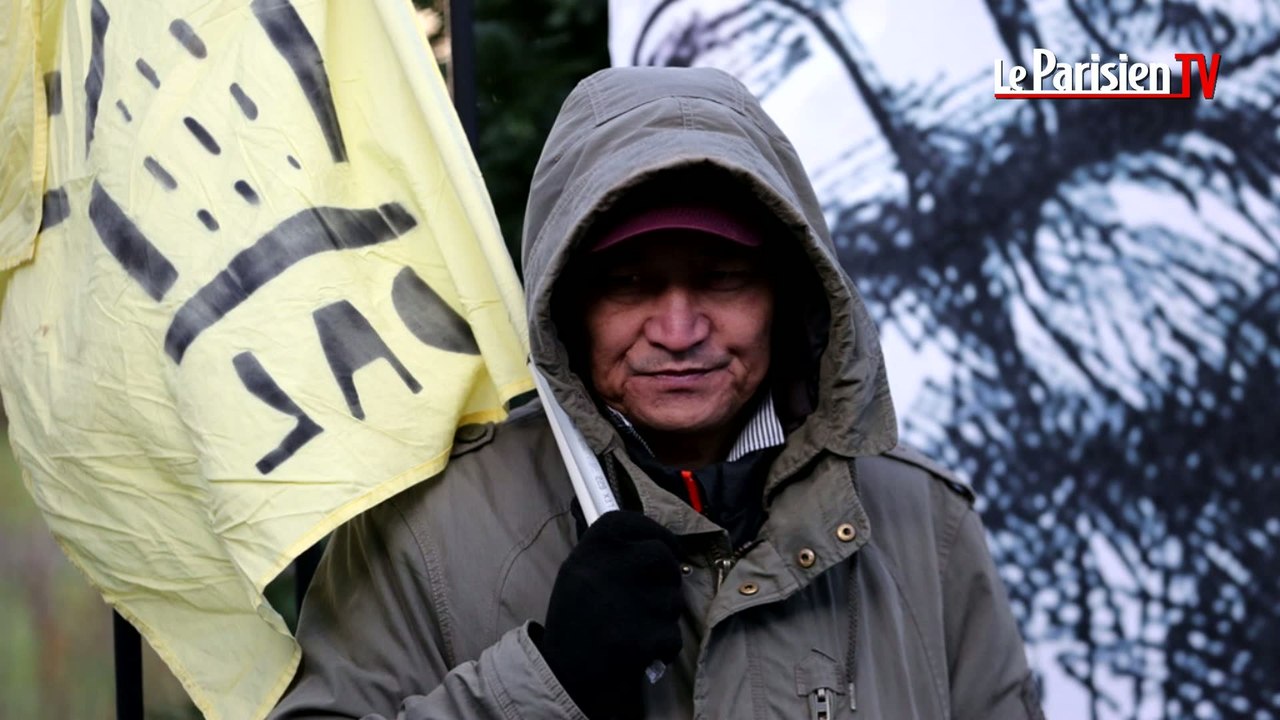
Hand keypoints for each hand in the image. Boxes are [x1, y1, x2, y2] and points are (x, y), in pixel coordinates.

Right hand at [537, 510, 683, 719]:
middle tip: (659, 590)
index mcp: (592, 547)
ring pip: (673, 599)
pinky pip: (672, 635)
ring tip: (638, 626)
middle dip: (669, 574)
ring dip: (664, 615)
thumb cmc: (575, 617)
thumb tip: (663, 545)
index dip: (656, 532)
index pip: (633, 521)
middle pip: (663, 556)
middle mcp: (610, 567)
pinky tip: (643, 650)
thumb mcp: (580, 572)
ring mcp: (628, 602)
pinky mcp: (642, 637)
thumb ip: (613, 554)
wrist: (561, 670)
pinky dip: (663, 647)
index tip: (667, 546)